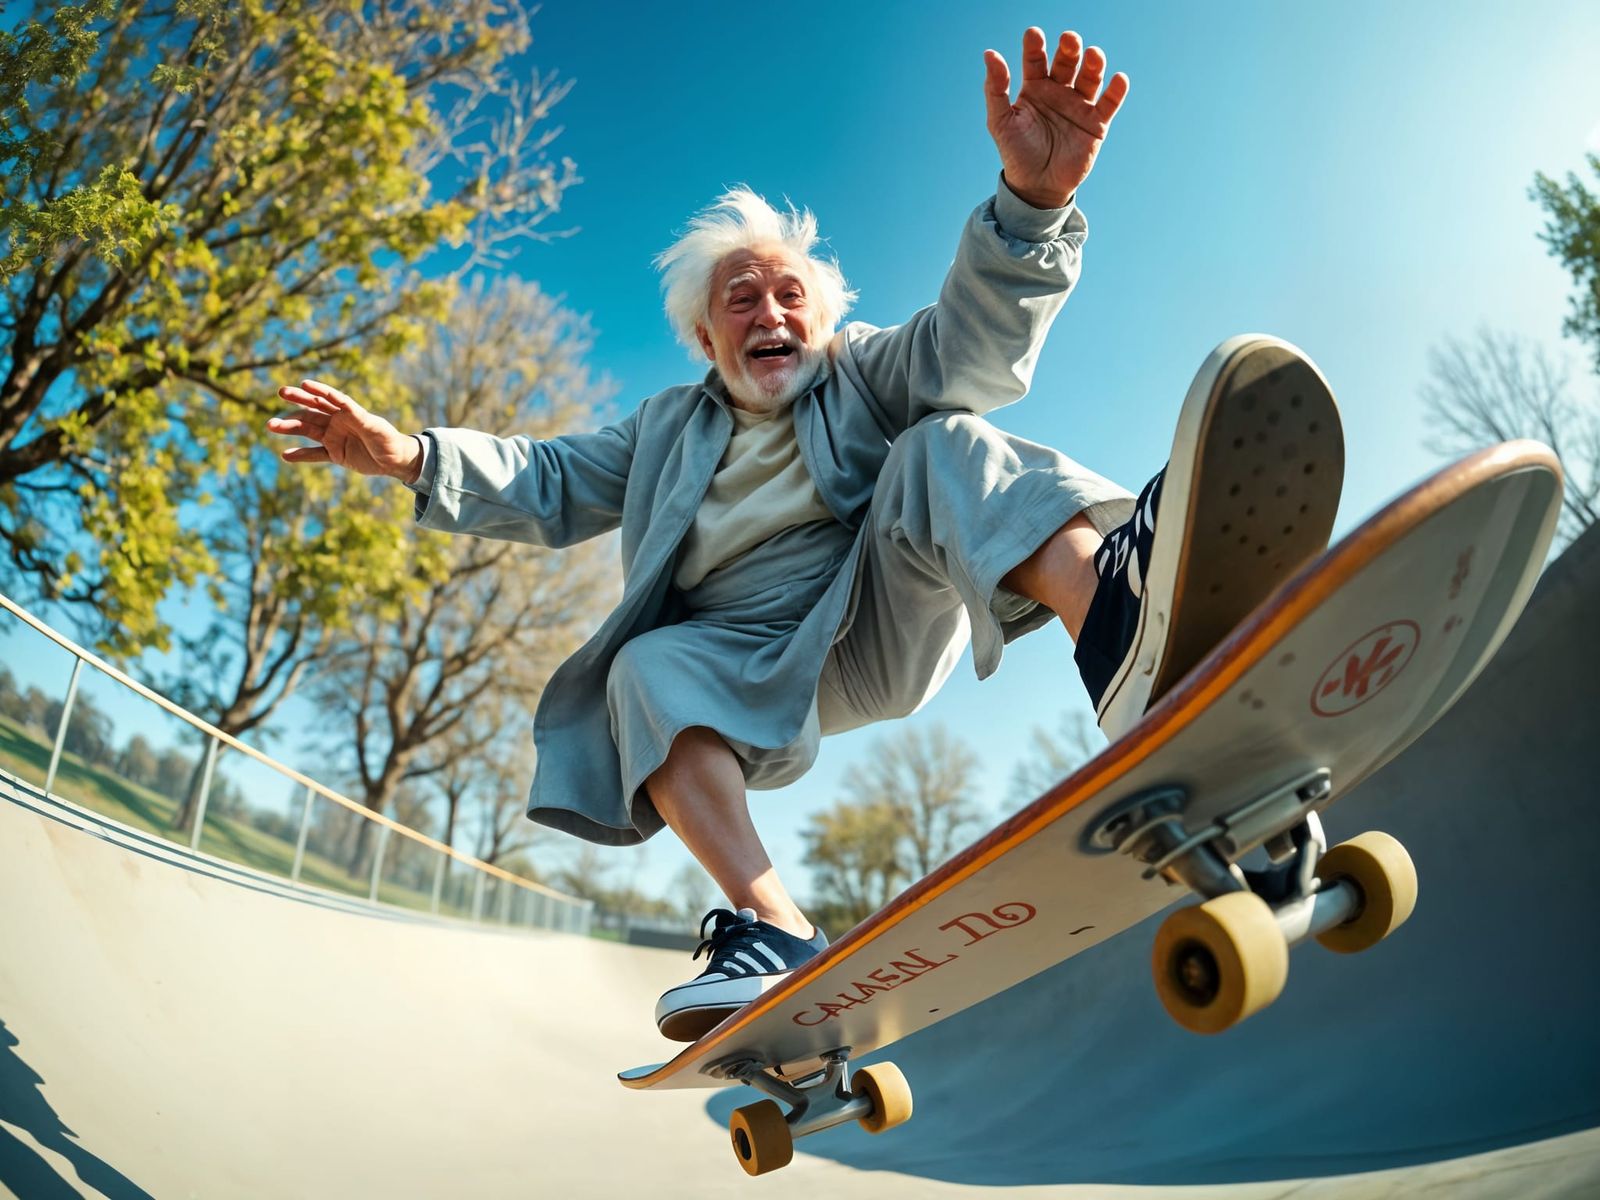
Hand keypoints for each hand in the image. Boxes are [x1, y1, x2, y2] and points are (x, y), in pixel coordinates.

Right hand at [267, 379, 421, 481]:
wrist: (395, 460)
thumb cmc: (388, 439)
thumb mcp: (375, 428)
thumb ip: (359, 418)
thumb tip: (346, 407)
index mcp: (348, 411)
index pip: (330, 398)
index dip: (318, 390)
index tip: (304, 384)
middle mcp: (337, 421)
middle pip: (313, 410)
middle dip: (297, 402)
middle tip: (281, 392)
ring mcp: (334, 437)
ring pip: (307, 430)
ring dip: (290, 427)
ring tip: (271, 426)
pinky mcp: (334, 454)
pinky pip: (314, 454)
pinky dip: (300, 455)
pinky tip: (285, 455)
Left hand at [984, 28, 1128, 209]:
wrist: (1037, 187)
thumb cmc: (1017, 152)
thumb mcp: (1001, 121)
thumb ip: (995, 88)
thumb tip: (990, 53)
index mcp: (1035, 87)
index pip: (1036, 60)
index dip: (1035, 46)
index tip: (1033, 34)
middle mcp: (1059, 91)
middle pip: (1067, 62)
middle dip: (1069, 49)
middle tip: (1069, 39)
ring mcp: (1079, 105)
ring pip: (1090, 77)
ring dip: (1094, 64)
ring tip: (1093, 55)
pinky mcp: (1097, 123)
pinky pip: (1109, 103)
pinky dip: (1117, 90)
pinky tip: (1118, 79)